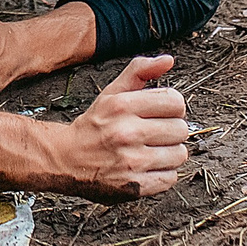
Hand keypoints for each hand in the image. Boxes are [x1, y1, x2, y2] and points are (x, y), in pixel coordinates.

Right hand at [56, 55, 187, 200]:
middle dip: (171, 131)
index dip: (172, 108)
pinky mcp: (135, 185)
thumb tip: (168, 60)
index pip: (175, 102)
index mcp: (122, 106)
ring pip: (180, 154)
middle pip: (181, 129)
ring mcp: (131, 161)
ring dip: (169, 153)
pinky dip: (163, 174)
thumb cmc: (93, 126)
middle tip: (154, 134)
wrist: (66, 159)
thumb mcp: (112, 92)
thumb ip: (139, 72)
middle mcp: (127, 133)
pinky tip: (147, 167)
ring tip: (151, 151)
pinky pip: (171, 178)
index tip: (162, 113)